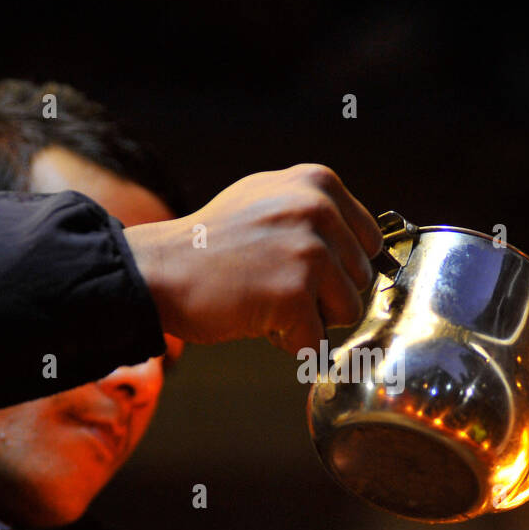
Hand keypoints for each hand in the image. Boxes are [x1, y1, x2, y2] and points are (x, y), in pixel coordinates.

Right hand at [123, 164, 380, 354]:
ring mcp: (308, 252)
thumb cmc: (210, 245)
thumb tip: (364, 248)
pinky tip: (258, 321)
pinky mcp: (295, 294)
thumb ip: (315, 214)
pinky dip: (292, 345)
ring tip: (266, 301)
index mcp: (318, 183)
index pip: (369, 242)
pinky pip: (318, 342)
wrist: (159, 269)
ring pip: (348, 312)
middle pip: (360, 280)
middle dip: (323, 295)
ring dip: (311, 320)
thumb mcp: (267, 200)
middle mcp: (319, 210)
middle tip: (272, 285)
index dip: (338, 267)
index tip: (300, 269)